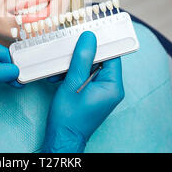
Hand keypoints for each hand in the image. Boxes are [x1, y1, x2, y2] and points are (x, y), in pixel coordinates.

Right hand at [42, 31, 123, 152]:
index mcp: (113, 86)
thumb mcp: (73, 83)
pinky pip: (84, 77)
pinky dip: (72, 75)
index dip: (100, 43)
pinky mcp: (92, 94)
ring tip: (58, 71)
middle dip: (81, 56)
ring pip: (90, 68)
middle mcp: (111, 89)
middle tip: (67, 53)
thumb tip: (89, 38)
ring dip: (73, 66)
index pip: (112, 55)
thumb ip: (82, 58)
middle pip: (100, 60)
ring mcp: (102, 92)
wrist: (62, 138)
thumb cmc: (69, 117)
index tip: (88, 33)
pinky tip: (58, 78)